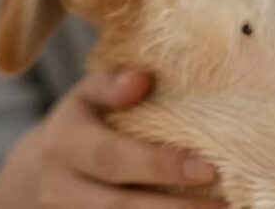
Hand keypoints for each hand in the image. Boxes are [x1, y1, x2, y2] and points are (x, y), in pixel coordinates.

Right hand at [0, 70, 225, 208]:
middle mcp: (58, 187)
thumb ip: (113, 83)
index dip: (161, 166)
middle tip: (226, 205)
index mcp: (64, 143)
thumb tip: (141, 79)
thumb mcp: (91, 92)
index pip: (114, 158)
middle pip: (119, 207)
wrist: (49, 164)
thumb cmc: (87, 118)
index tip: (209, 169)